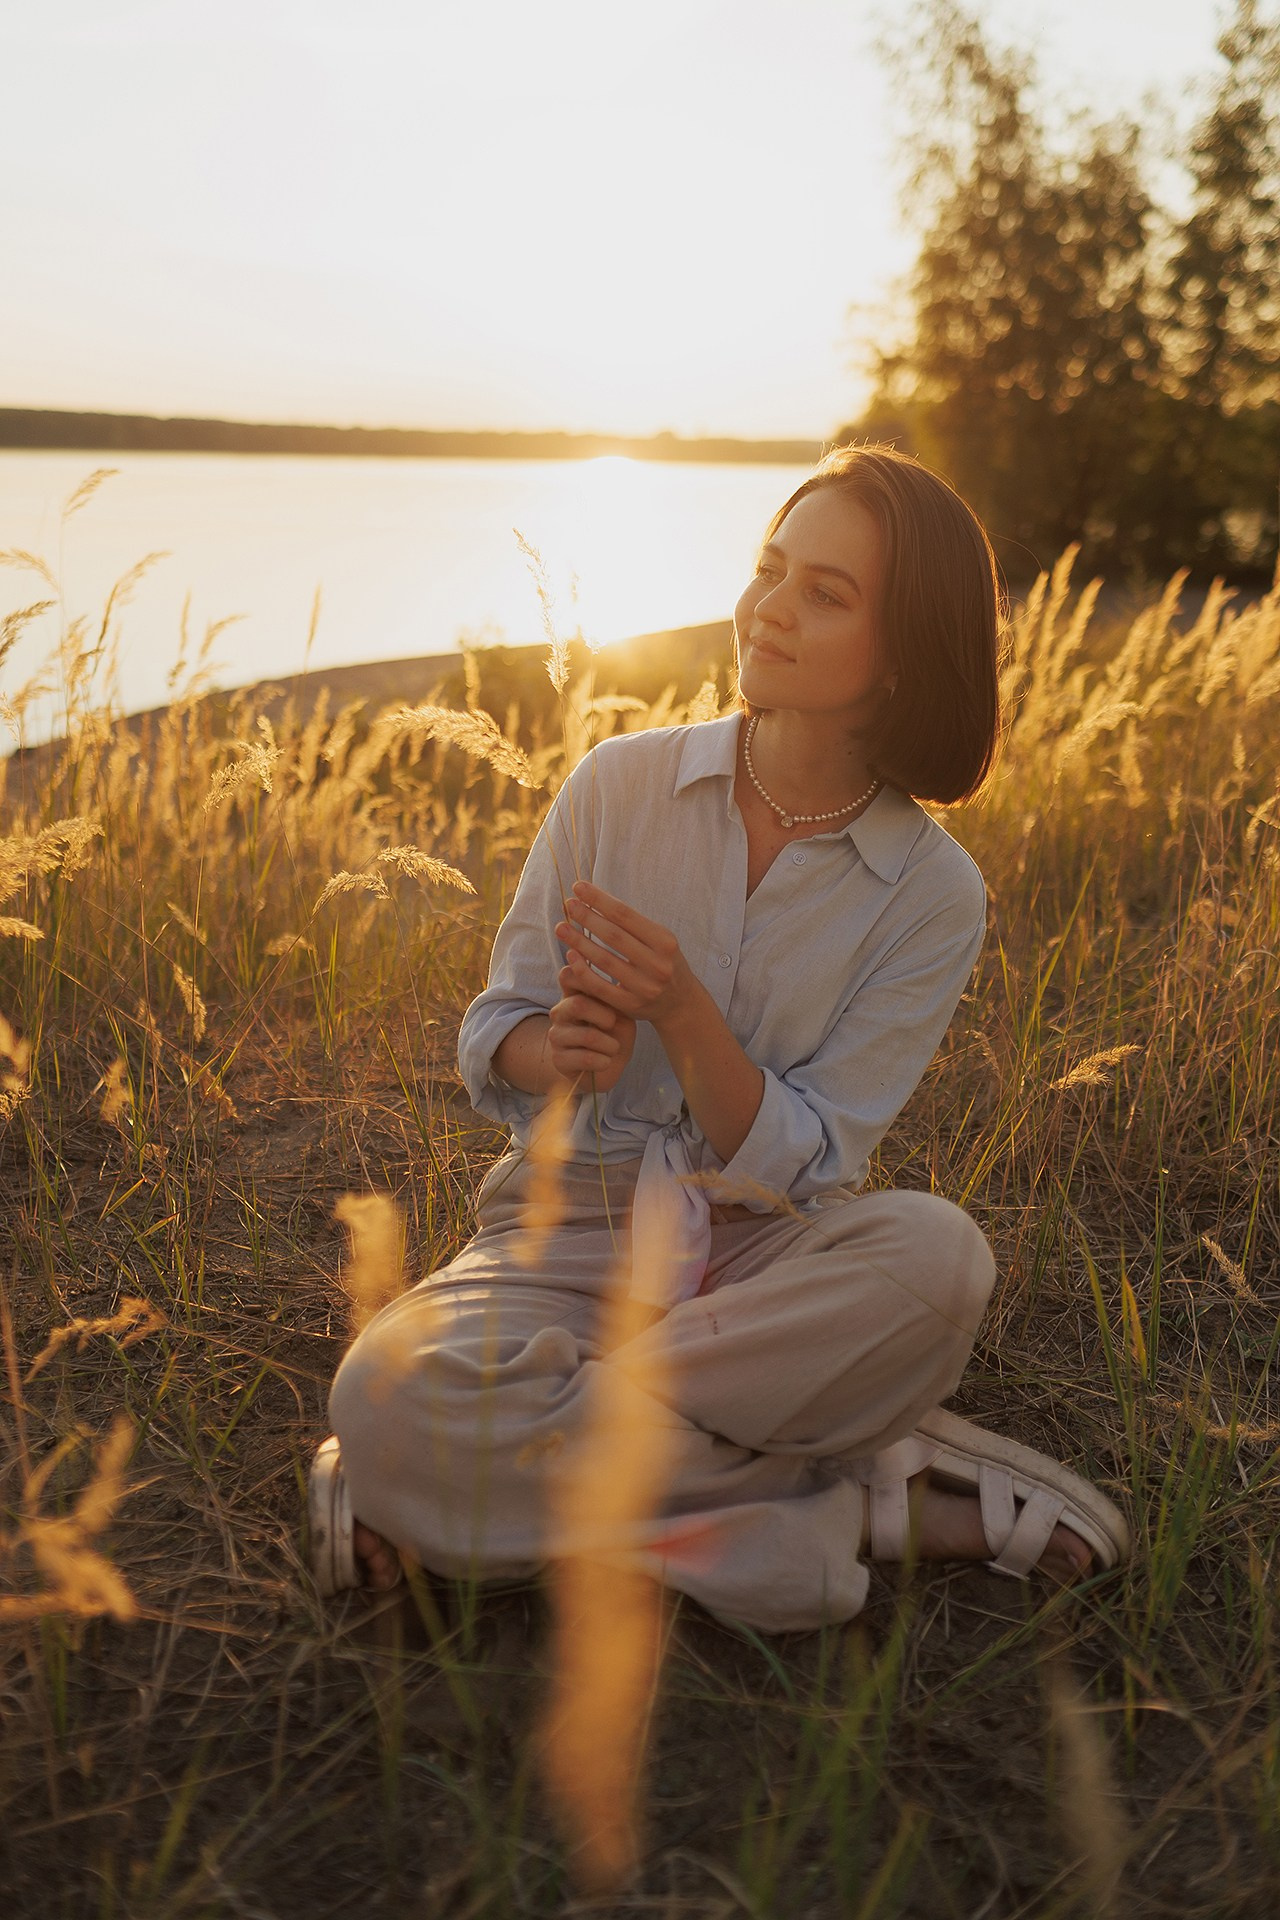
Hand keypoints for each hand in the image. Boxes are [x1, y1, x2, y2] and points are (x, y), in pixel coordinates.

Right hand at [547, 986, 636, 1090]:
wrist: (608, 1067)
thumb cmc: (615, 1034)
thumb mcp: (621, 1012)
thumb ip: (614, 995)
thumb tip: (617, 973)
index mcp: (574, 995)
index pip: (568, 976)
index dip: (584, 976)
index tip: (604, 986)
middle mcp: (560, 1012)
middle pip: (578, 1004)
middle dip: (606, 1017)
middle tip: (613, 1024)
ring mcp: (556, 1035)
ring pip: (588, 1036)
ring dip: (610, 1045)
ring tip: (613, 1048)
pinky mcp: (558, 1059)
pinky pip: (586, 1058)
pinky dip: (604, 1061)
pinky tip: (606, 1061)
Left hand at [554, 881, 699, 1031]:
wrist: (680, 1002)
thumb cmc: (662, 962)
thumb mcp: (659, 940)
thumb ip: (632, 924)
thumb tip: (593, 898)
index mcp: (665, 942)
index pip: (626, 915)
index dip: (599, 899)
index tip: (578, 887)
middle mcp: (657, 964)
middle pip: (613, 936)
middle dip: (587, 917)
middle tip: (568, 904)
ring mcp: (644, 987)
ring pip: (604, 960)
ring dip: (579, 941)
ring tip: (561, 927)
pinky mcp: (630, 1005)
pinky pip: (600, 986)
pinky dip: (582, 970)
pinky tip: (570, 955)